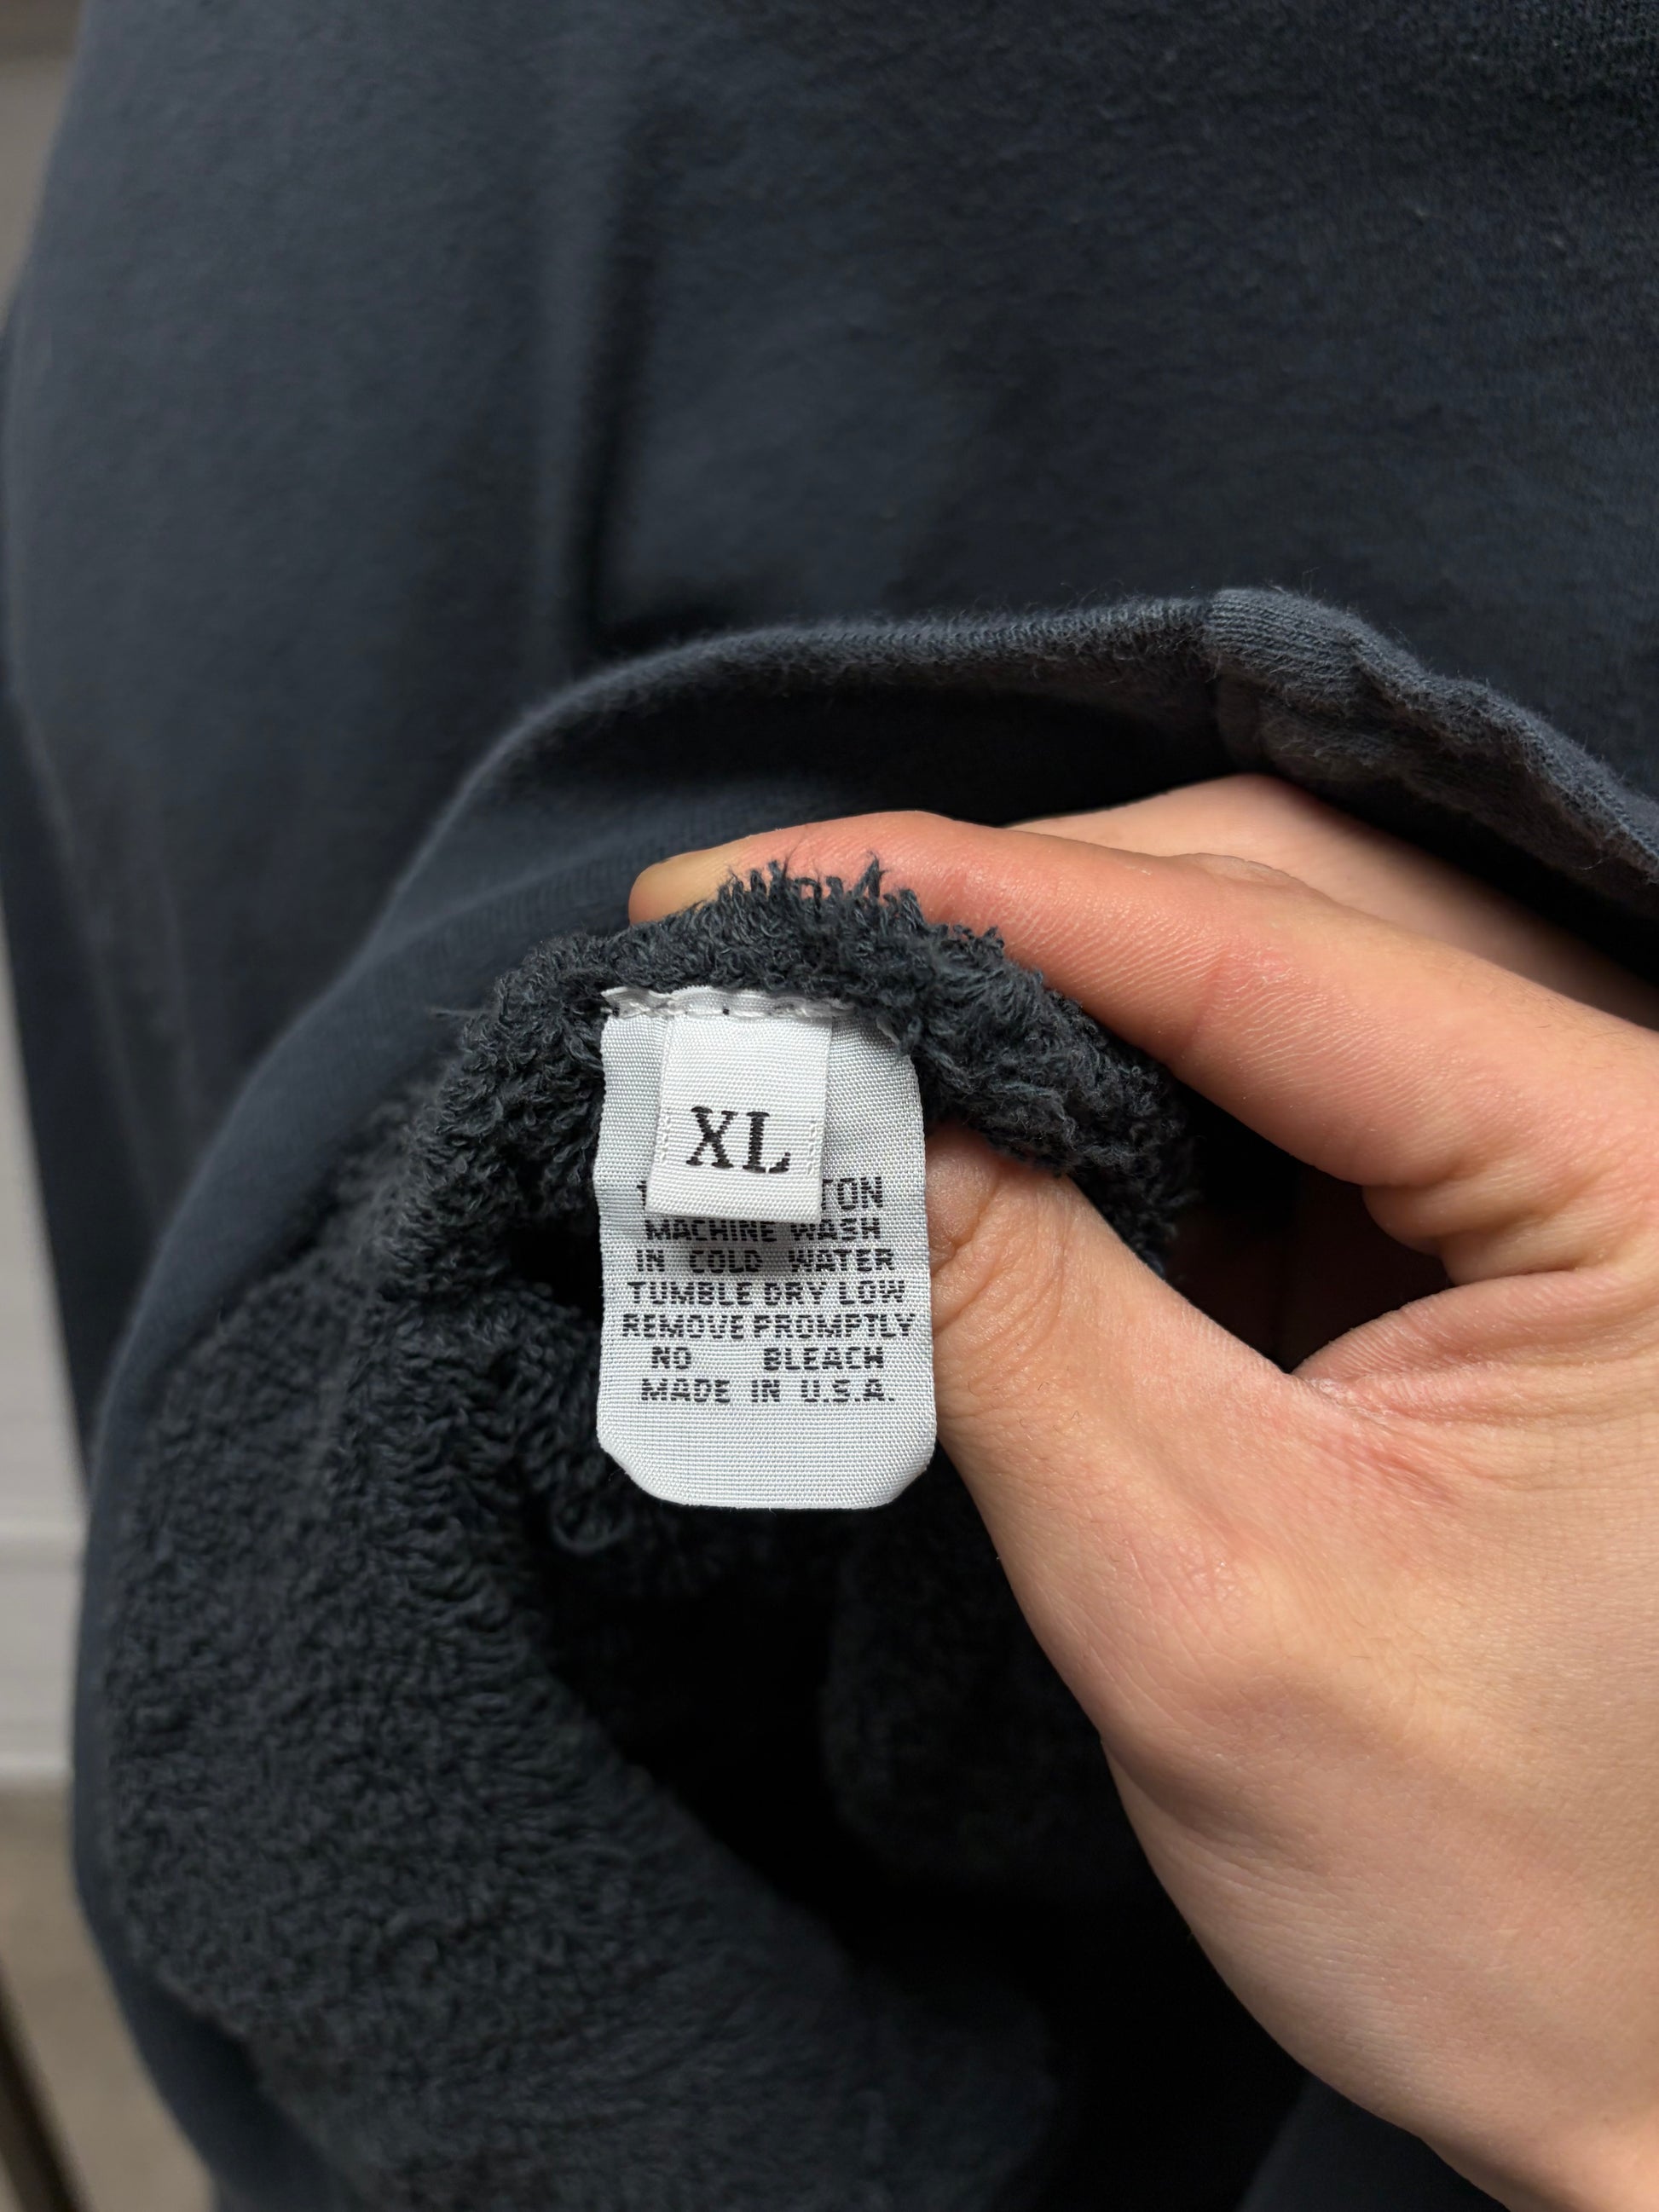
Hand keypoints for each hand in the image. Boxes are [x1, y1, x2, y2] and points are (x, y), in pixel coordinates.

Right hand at [632, 777, 1658, 2211]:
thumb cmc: (1516, 1898)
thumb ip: (1005, 1315)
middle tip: (782, 959)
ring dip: (1052, 1006)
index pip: (1265, 950)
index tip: (753, 894)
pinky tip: (987, 1137)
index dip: (980, 895)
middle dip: (1010, 927)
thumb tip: (827, 1105)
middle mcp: (1635, 1129)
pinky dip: (1113, 1108)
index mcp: (1645, 1175)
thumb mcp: (1204, 1599)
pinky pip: (1281, 1107)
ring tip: (857, 1044)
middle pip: (1283, 915)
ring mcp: (1566, 1188)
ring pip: (1275, 987)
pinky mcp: (1492, 1255)